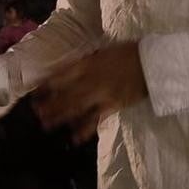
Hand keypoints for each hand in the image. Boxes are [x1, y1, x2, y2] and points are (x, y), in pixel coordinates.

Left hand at [34, 42, 148, 143]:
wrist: (151, 63)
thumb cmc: (129, 52)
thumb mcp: (104, 51)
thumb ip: (88, 61)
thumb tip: (72, 68)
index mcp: (87, 64)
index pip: (61, 75)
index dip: (48, 84)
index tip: (37, 91)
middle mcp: (90, 80)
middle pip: (65, 94)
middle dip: (50, 104)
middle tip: (36, 112)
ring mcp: (100, 94)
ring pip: (76, 107)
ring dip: (60, 117)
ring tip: (47, 125)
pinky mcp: (112, 106)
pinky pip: (94, 119)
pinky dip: (83, 129)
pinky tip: (74, 137)